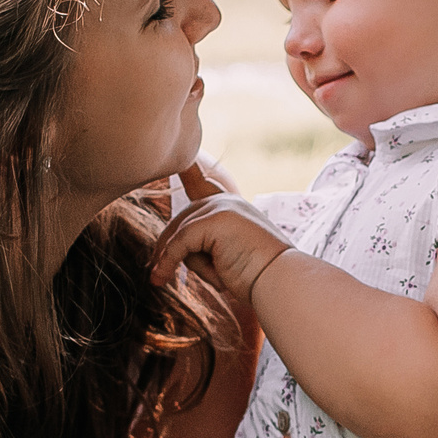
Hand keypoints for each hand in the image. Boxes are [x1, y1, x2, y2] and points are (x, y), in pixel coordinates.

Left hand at [152, 164, 295, 305]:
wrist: (280, 279)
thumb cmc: (256, 275)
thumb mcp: (228, 254)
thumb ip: (203, 244)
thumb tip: (163, 254)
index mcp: (232, 206)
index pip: (202, 183)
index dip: (188, 171)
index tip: (179, 158)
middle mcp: (226, 201)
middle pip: (181, 221)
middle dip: (168, 250)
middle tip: (156, 276)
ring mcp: (220, 207)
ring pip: (179, 235)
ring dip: (182, 263)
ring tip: (216, 279)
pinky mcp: (214, 220)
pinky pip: (178, 244)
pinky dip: (168, 263)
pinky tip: (161, 277)